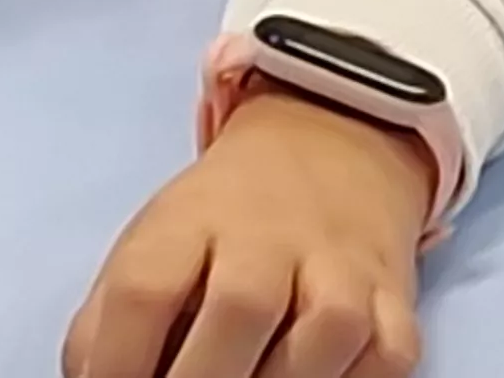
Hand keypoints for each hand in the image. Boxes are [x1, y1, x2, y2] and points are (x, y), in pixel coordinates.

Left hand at [63, 92, 429, 377]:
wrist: (332, 146)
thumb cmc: (224, 221)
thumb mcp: (155, 243)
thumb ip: (108, 322)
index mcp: (193, 218)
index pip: (145, 289)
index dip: (118, 361)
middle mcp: (271, 235)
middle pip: (238, 308)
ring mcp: (341, 266)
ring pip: (323, 335)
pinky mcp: (395, 299)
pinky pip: (385, 358)